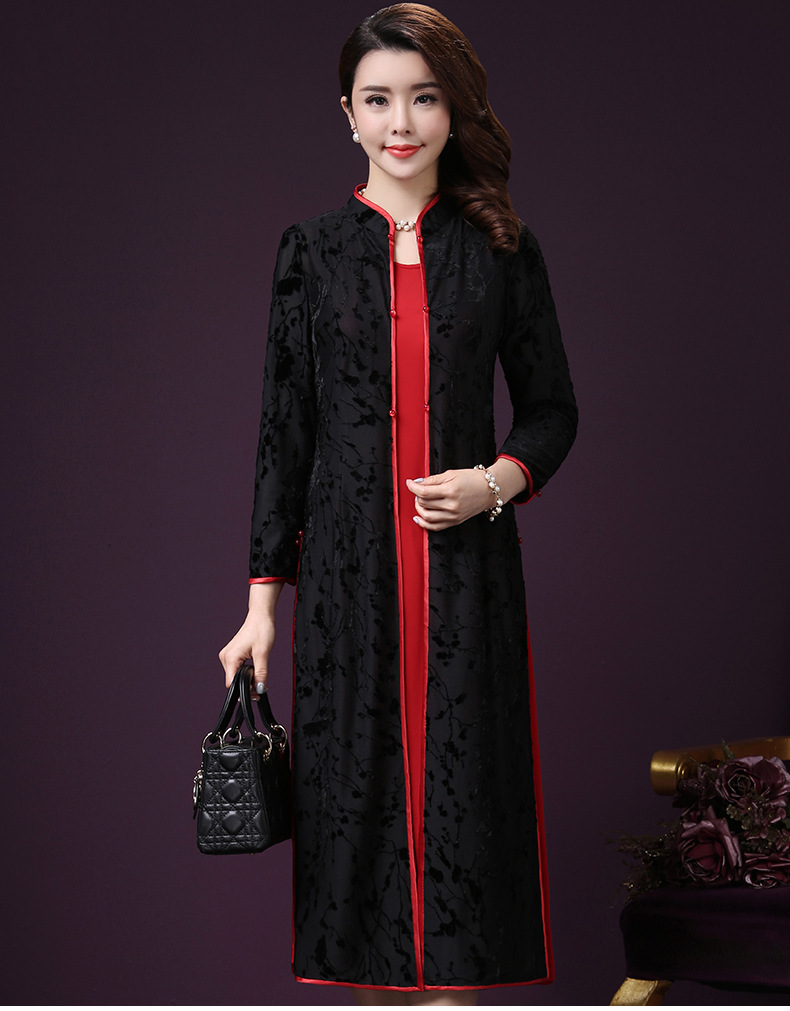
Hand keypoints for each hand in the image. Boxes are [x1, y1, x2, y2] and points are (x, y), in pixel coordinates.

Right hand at [218, 582, 282, 692]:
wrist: (261, 616)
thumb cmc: (261, 629)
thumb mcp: (263, 653)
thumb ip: (261, 673)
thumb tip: (260, 688)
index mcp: (230, 657)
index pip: (231, 683)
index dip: (243, 690)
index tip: (256, 692)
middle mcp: (225, 657)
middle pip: (233, 681)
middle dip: (247, 685)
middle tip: (262, 684)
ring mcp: (227, 655)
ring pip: (235, 675)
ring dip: (246, 678)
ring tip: (258, 672)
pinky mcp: (231, 654)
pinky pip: (236, 669)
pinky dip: (245, 672)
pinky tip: (253, 667)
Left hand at [405, 460, 526, 531]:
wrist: (489, 490)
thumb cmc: (472, 479)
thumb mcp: (452, 474)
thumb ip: (433, 479)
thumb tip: (417, 483)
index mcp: (450, 491)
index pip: (423, 492)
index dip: (412, 487)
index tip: (409, 483)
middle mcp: (452, 505)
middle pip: (424, 504)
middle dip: (416, 496)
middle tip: (418, 489)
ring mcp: (453, 516)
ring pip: (427, 517)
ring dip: (418, 509)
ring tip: (419, 501)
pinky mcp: (455, 522)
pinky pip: (435, 526)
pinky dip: (424, 523)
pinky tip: (419, 518)